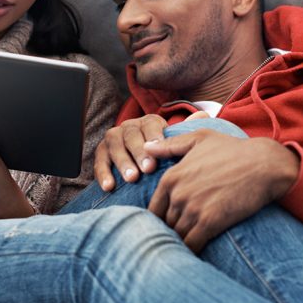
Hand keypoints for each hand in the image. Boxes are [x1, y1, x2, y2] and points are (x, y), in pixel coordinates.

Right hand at [92, 111, 209, 190]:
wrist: (140, 166)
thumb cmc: (162, 156)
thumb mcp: (173, 144)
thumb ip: (185, 132)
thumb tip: (203, 115)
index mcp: (148, 122)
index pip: (150, 125)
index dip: (154, 138)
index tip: (159, 152)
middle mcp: (129, 127)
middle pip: (131, 136)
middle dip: (139, 152)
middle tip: (148, 169)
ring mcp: (113, 139)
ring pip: (115, 146)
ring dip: (122, 162)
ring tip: (132, 179)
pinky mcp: (101, 153)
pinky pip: (99, 161)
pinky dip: (103, 174)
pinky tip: (109, 186)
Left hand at [143, 131, 299, 251]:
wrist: (265, 164)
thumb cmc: (234, 150)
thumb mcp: (200, 139)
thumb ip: (171, 146)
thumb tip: (146, 148)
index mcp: (171, 177)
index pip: (154, 209)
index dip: (161, 219)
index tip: (171, 225)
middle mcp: (178, 194)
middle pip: (164, 225)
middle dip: (170, 232)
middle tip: (178, 240)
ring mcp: (193, 209)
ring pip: (177, 236)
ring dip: (180, 244)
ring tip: (185, 251)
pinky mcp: (210, 222)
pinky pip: (192, 244)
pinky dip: (192, 251)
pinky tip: (197, 253)